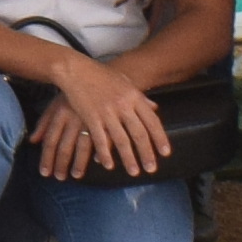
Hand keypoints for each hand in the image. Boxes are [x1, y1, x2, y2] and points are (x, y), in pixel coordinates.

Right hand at [31, 56, 168, 182]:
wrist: (76, 70)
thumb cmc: (101, 75)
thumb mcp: (124, 82)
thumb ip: (140, 97)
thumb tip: (155, 108)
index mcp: (134, 96)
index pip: (152, 121)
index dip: (160, 138)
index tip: (165, 153)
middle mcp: (123, 105)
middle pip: (139, 133)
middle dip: (147, 153)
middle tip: (151, 169)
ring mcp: (107, 112)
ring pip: (121, 140)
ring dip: (129, 158)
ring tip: (134, 172)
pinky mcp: (91, 117)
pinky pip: (100, 139)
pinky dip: (105, 154)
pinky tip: (109, 165)